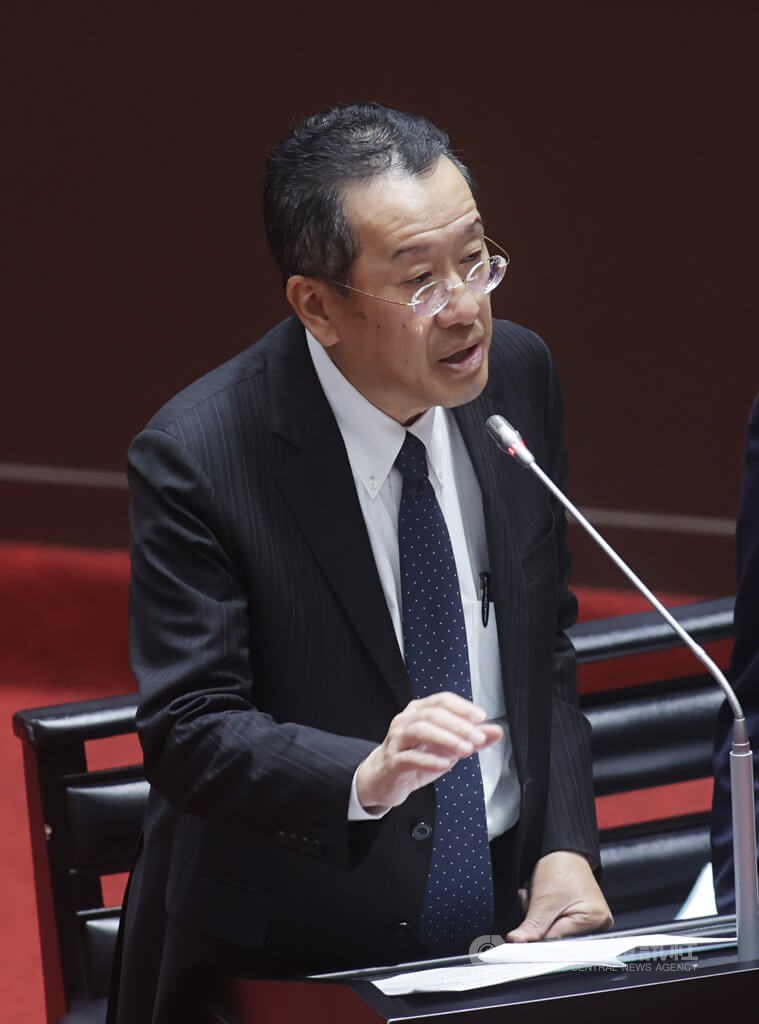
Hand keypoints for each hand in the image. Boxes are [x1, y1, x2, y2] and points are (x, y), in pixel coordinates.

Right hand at [355, 693, 502, 811]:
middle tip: (478, 737)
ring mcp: (397, 740)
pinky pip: (410, 757)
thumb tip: (496, 731)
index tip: (481, 717)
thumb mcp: (447, 747)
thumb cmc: (415, 757)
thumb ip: (471, 738)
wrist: (384, 778)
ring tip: (465, 749)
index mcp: (419, 711)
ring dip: (446, 739)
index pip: (441, 700)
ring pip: (420, 731)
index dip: (462, 707)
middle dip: (458, 725)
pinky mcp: (393, 761)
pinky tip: (445, 764)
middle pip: (432, 714)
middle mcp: (406, 721)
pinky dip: (429, 760)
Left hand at [507, 850, 612, 941]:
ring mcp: (588, 920)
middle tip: (531, 899)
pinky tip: (541, 899)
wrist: (562, 849)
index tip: (522, 934)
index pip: (560, 942)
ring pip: (552, 930)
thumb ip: (532, 926)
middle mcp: (598, 923)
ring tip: (535, 895)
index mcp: (597, 920)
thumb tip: (519, 943)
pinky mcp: (578, 915)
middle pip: (557, 937)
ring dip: (537, 916)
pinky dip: (543, 913)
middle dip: (538, 922)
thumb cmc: (562, 866)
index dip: (538, 936)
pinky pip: (554, 923)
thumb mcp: (544, 899)